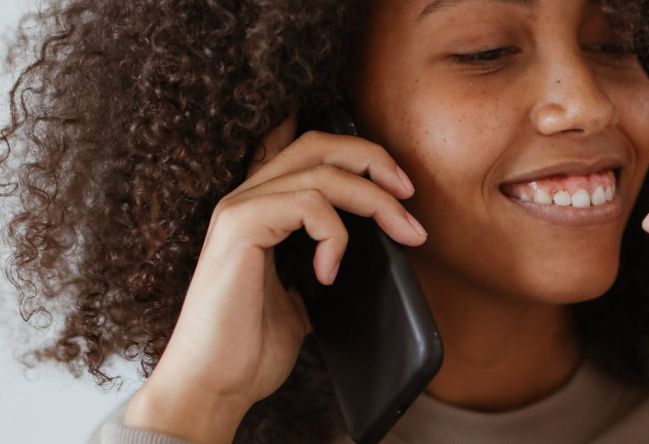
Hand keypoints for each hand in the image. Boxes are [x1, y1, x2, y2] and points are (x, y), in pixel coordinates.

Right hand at [123, 111, 427, 442]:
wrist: (212, 387)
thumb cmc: (250, 349)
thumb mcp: (302, 299)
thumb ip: (322, 266)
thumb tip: (369, 259)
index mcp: (261, 210)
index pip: (310, 153)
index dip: (358, 154)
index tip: (400, 188)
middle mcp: (246, 199)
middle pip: (319, 145)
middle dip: (373, 159)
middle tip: (409, 193)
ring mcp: (239, 210)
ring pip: (322, 173)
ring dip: (374, 200)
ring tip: (404, 234)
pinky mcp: (239, 228)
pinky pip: (307, 205)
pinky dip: (333, 236)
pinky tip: (328, 273)